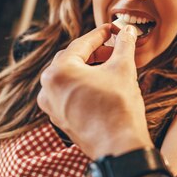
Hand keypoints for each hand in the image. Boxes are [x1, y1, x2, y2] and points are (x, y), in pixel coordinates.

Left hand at [37, 24, 152, 159]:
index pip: (81, 44)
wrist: (118, 146)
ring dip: (89, 68)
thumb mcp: (123, 68)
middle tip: (114, 47)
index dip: (100, 34)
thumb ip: (124, 45)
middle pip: (72, 59)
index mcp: (58, 71)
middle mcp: (48, 88)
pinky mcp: (60, 119)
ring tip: (110, 65)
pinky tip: (102, 84)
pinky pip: (69, 93)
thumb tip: (128, 32)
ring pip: (70, 77)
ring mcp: (52, 106)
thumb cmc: (118, 107)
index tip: (112, 30)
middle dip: (94, 51)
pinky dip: (84, 85)